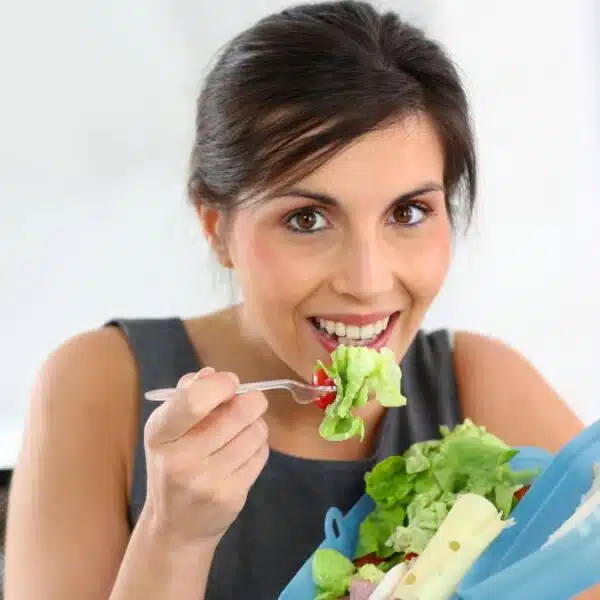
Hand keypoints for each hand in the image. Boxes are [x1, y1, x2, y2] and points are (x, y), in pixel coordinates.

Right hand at [142, 367, 268, 546]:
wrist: (175, 526)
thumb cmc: (173, 463)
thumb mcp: (168, 428)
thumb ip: (188, 394)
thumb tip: (214, 374)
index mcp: (160, 434)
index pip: (194, 401)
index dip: (221, 385)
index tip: (230, 382)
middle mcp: (180, 459)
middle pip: (237, 413)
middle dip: (252, 400)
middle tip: (250, 401)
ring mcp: (207, 482)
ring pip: (255, 432)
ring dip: (256, 424)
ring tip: (243, 430)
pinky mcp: (231, 497)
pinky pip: (261, 455)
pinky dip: (258, 447)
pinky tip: (244, 452)